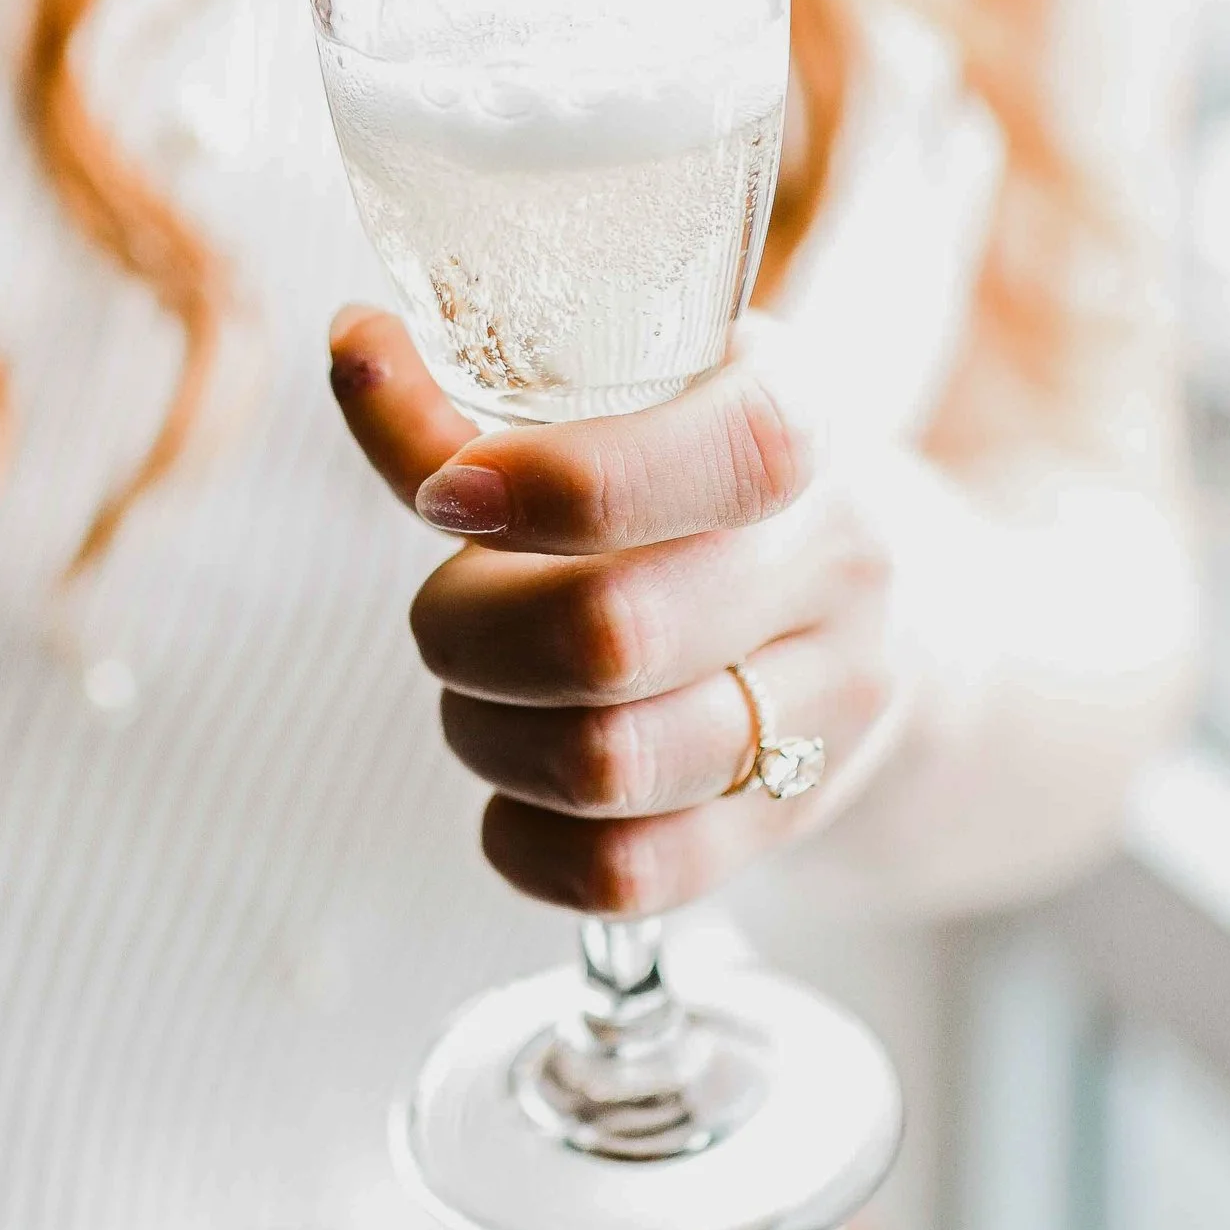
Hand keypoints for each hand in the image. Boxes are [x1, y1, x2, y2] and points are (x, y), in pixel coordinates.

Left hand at [327, 307, 902, 918]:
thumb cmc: (698, 486)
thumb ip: (481, 400)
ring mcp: (827, 709)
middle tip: (450, 611)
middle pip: (617, 634)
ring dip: (485, 736)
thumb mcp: (627, 404)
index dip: (558, 485)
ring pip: (607, 765)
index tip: (449, 498)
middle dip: (470, 630)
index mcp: (798, 423)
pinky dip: (523, 842)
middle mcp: (834, 566)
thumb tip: (357, 353)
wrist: (873, 607)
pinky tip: (514, 791)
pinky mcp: (787, 825)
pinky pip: (623, 876)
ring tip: (480, 695)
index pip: (724, 456)